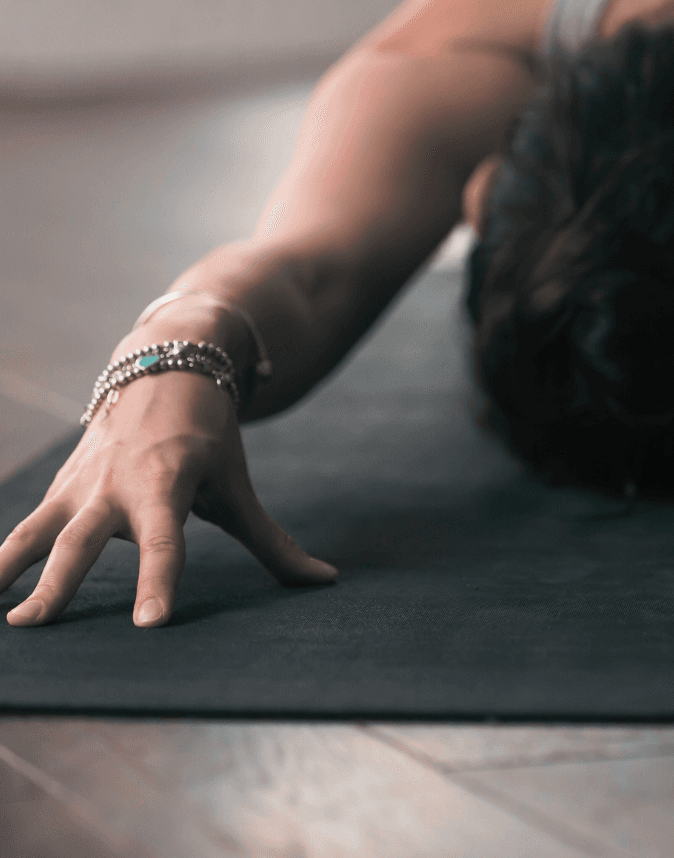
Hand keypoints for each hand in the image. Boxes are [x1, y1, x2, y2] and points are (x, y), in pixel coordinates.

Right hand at [1, 369, 336, 627]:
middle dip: (61, 582)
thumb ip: (272, 541)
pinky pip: (25, 528)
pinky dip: (1, 559)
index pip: (166, 541)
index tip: (153, 622)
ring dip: (13, 571)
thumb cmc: (209, 435)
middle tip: (38, 624)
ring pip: (40, 532)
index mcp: (169, 483)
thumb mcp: (238, 484)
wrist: (166, 365)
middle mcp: (118, 485)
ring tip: (7, 623)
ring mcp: (82, 484)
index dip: (159, 579)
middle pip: (85, 539)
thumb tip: (325, 582)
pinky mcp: (61, 487)